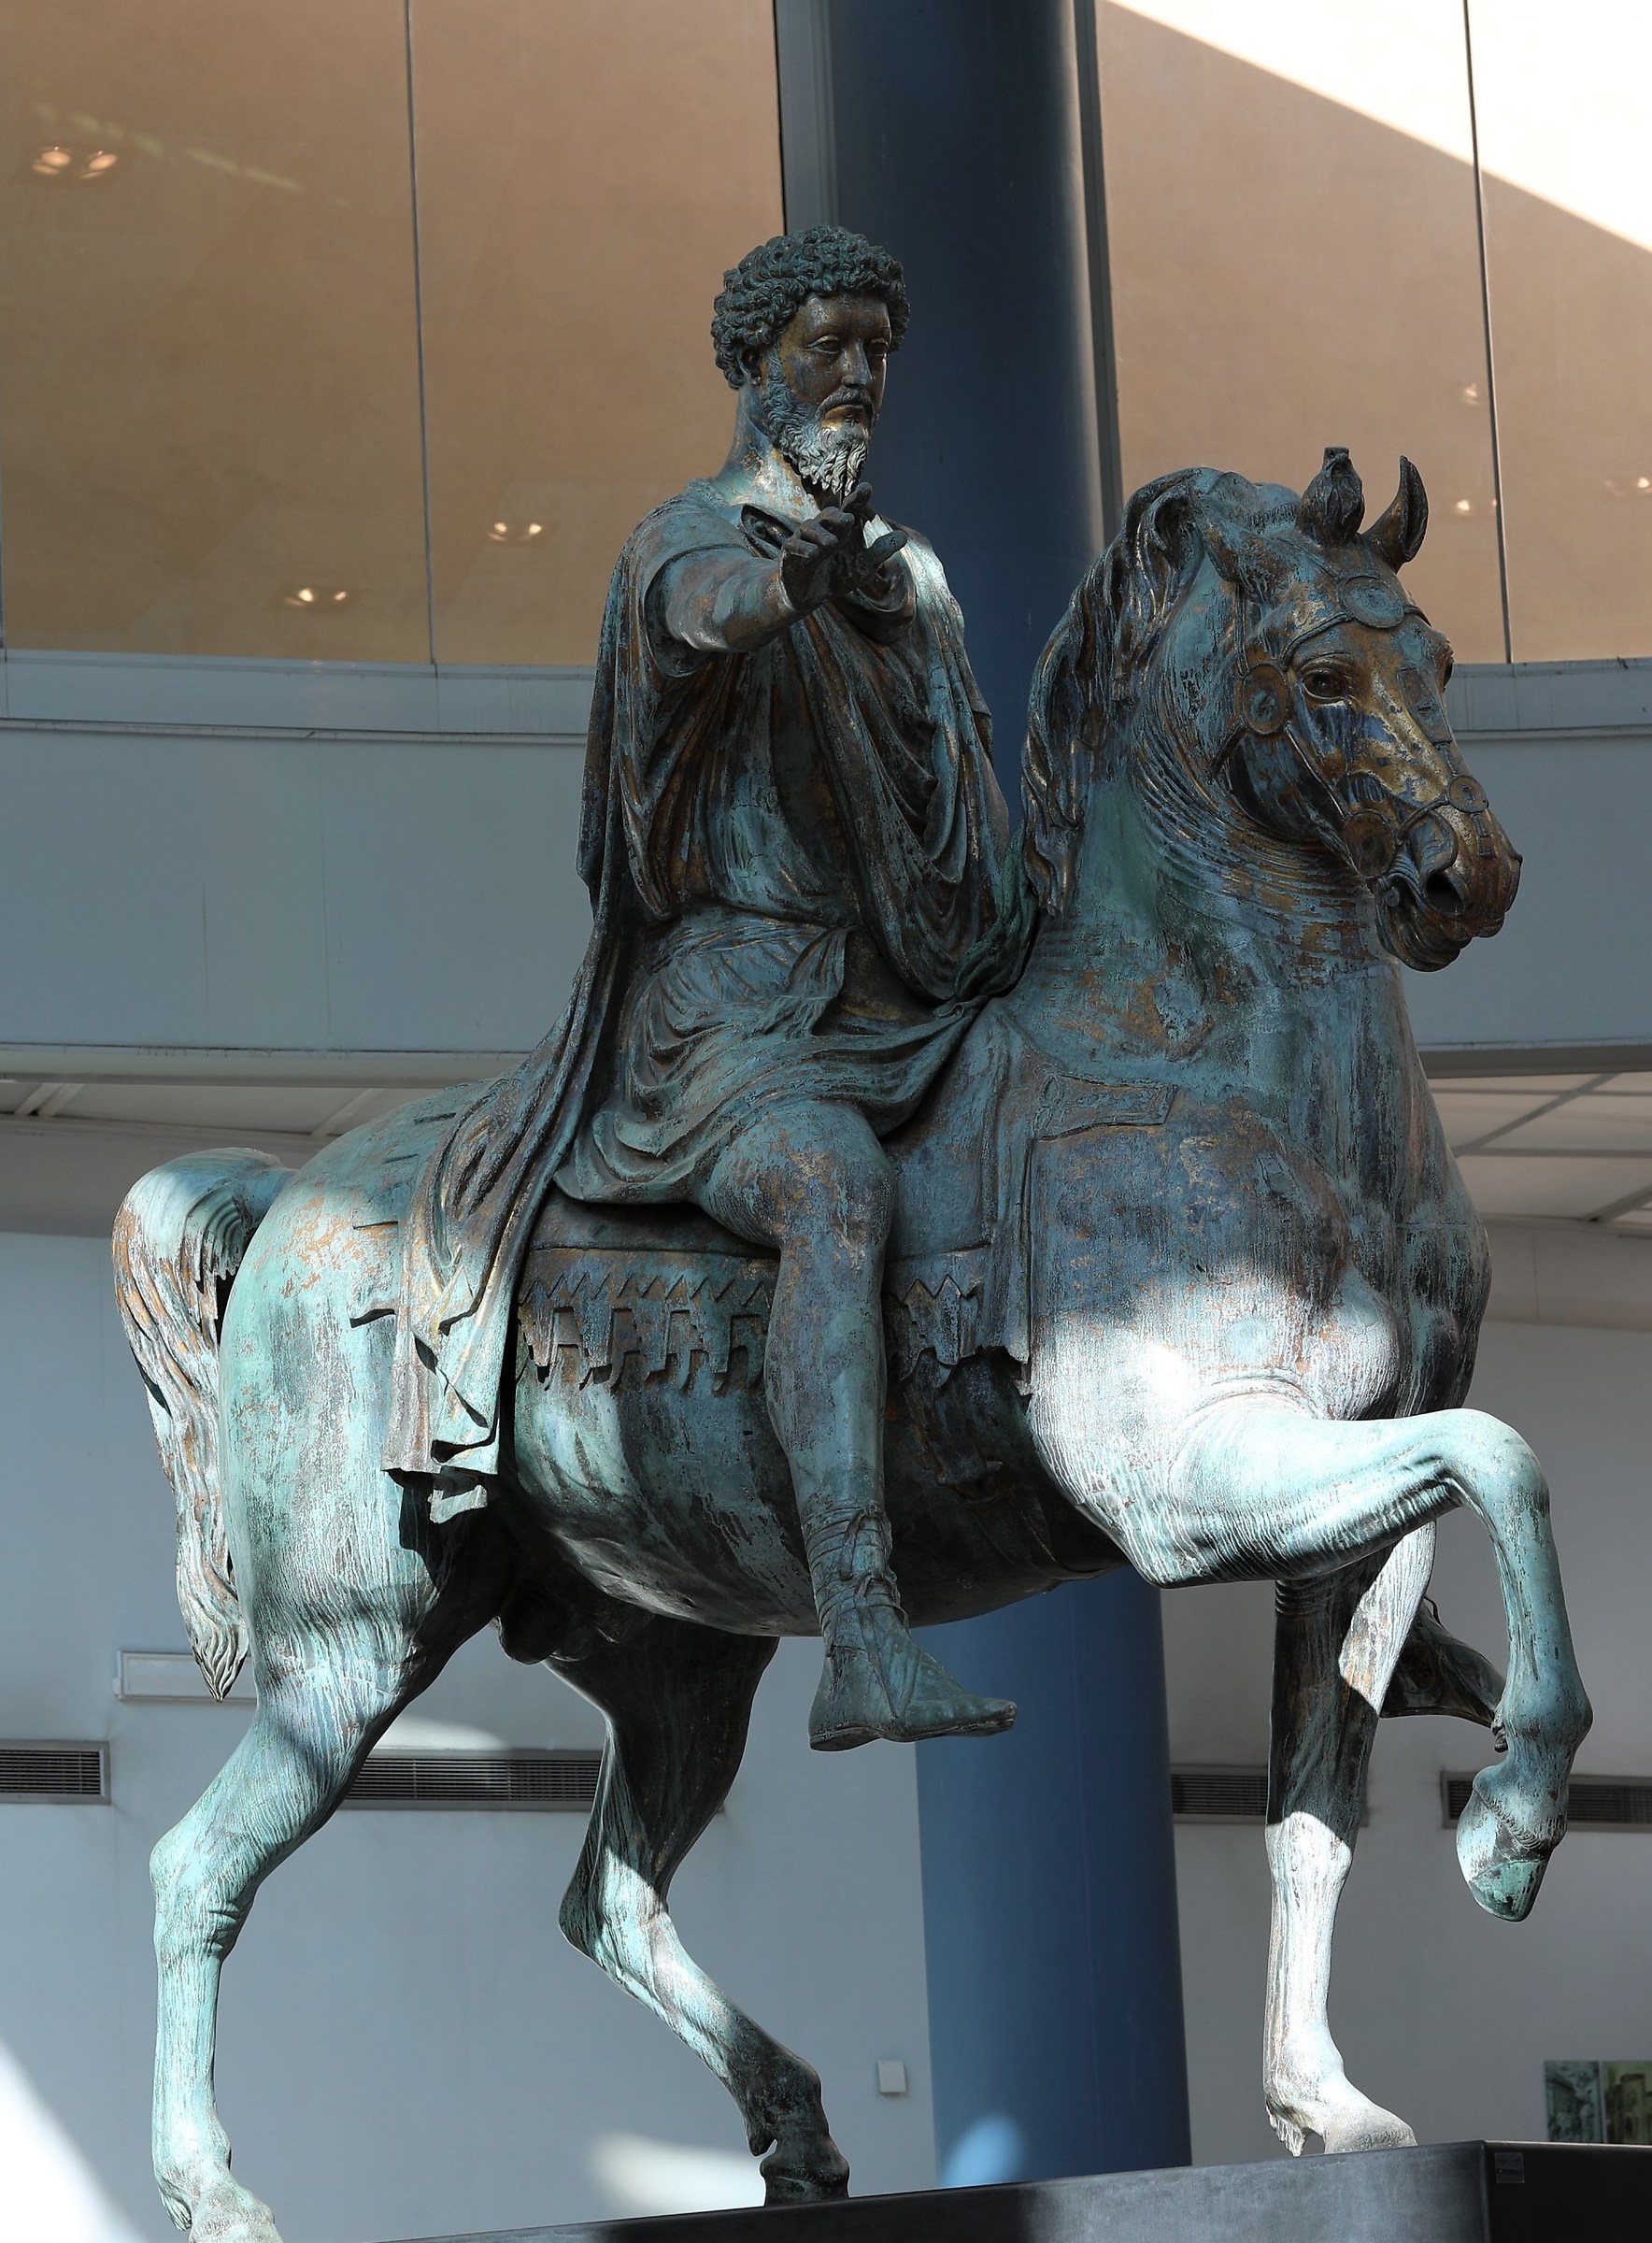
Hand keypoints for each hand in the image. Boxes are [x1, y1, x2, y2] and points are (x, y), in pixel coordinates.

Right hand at [778, 482, 907, 616]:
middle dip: (838, 515)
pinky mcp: (790, 554)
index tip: (867, 488)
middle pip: (829, 514)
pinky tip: (814, 554)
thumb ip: (880, 553)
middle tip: (850, 520)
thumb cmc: (836, 576)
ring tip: (833, 543)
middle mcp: (823, 530)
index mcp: (842, 530)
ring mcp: (804, 540)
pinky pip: (794, 547)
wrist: (808, 596)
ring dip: (821, 533)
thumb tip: (903, 536)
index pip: (851, 509)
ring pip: (809, 527)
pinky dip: (803, 549)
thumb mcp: (863, 568)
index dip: (858, 499)